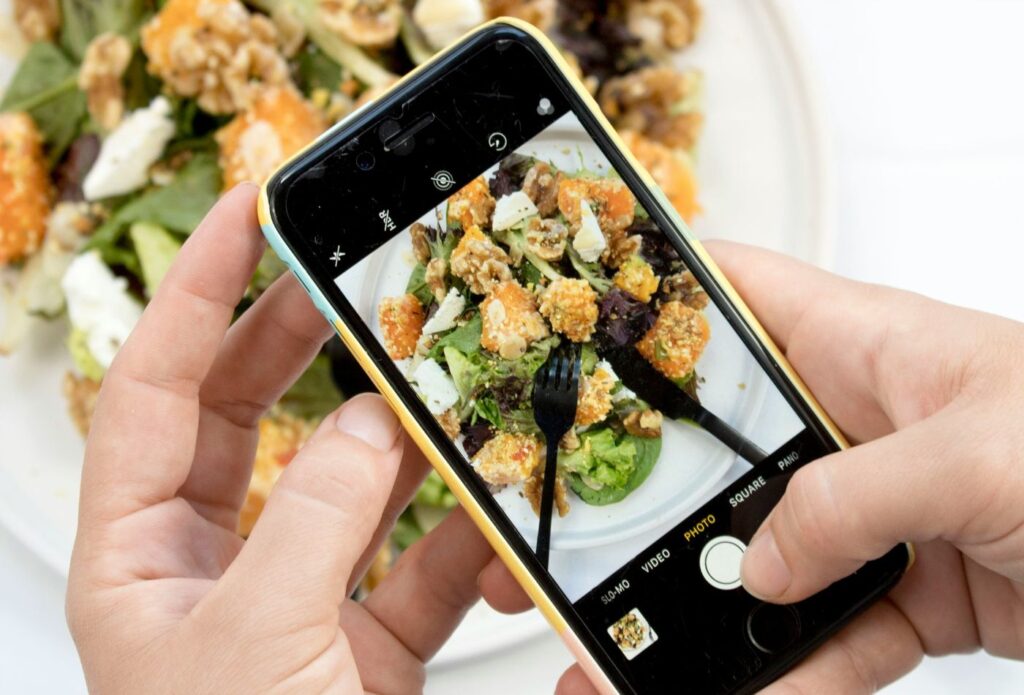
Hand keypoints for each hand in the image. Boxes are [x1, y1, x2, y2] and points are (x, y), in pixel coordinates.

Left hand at [66, 184, 516, 692]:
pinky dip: (463, 537)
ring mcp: (294, 601)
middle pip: (248, 416)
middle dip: (299, 340)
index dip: (198, 293)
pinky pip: (418, 563)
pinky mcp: (364, 643)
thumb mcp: (258, 645)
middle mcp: (212, 569)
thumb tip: (368, 424)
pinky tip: (498, 513)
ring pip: (349, 484)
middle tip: (351, 273)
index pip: (151, 389)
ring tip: (445, 382)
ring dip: (403, 438)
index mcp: (141, 560)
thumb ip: (316, 519)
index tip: (252, 215)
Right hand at [480, 241, 1023, 692]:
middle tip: (593, 542)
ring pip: (768, 556)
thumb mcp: (980, 452)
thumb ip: (852, 501)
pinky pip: (829, 631)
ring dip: (715, 606)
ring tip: (654, 650)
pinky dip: (793, 669)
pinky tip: (759, 692)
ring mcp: (878, 507)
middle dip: (659, 499)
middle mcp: (858, 420)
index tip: (580, 343)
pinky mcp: (908, 584)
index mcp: (864, 344)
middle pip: (726, 452)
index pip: (733, 296)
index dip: (654, 306)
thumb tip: (765, 563)